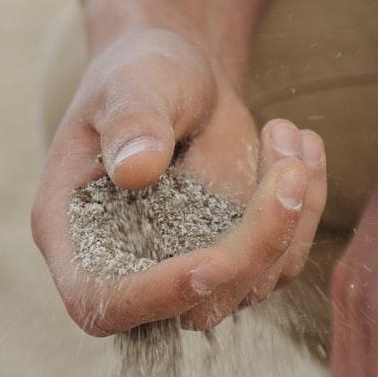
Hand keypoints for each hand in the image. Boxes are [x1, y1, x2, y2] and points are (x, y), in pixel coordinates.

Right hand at [32, 26, 328, 334]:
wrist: (177, 74)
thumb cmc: (139, 73)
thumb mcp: (131, 84)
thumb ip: (131, 123)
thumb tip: (136, 170)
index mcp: (72, 233)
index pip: (100, 300)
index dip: (153, 296)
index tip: (213, 262)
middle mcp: (126, 266)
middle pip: (193, 303)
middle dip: (253, 244)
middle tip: (288, 168)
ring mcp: (185, 269)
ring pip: (252, 285)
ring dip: (289, 216)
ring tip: (286, 131)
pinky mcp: (235, 259)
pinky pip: (284, 259)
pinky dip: (305, 207)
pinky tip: (301, 145)